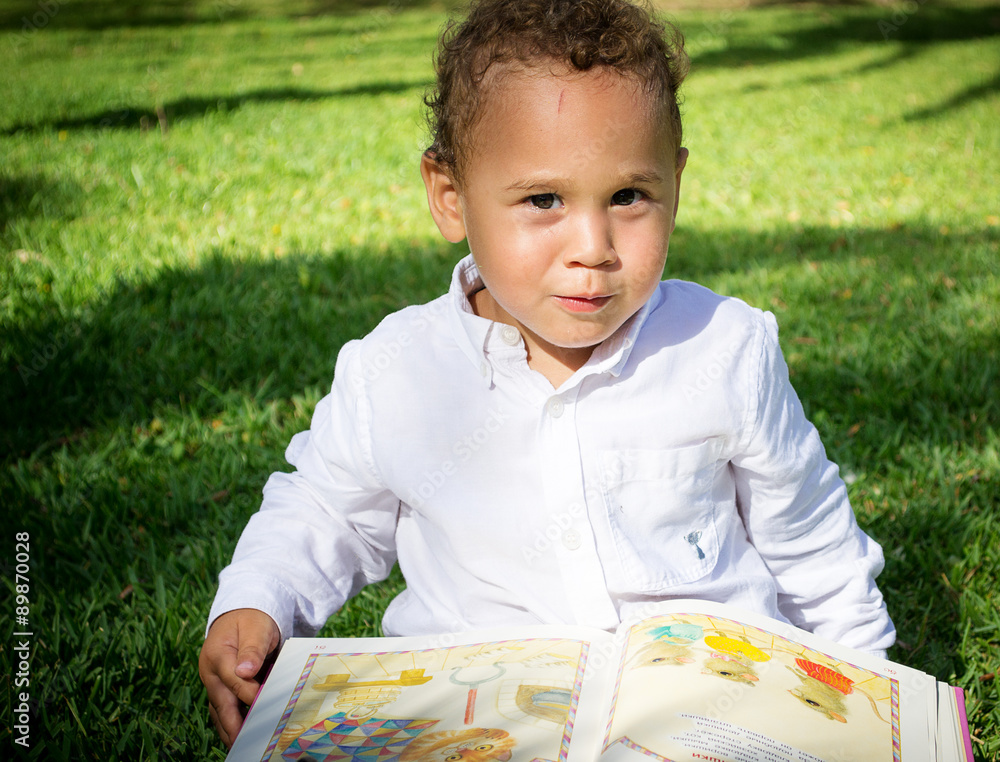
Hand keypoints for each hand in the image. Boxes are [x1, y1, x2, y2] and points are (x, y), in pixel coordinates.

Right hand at [198, 608, 280, 747]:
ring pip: (220, 711)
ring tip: (244, 746)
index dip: (250, 694)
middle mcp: (211, 673)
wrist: (242, 614)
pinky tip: (244, 734)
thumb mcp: (256, 627)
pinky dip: (232, 722)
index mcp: (218, 656)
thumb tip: (245, 671)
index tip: (265, 706)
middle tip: (246, 744)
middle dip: (233, 725)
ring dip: (230, 729)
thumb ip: (252, 648)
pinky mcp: (221, 688)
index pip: (234, 680)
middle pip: (221, 703)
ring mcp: (214, 682)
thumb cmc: (252, 620)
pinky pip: (224, 709)